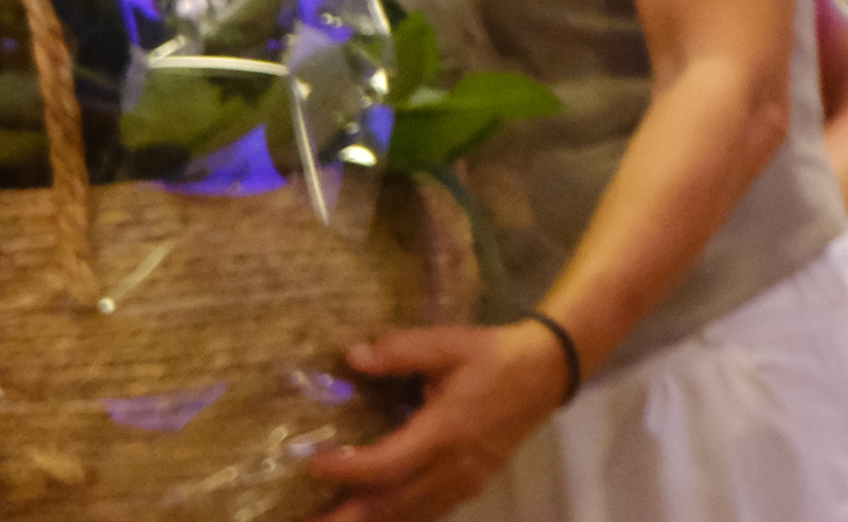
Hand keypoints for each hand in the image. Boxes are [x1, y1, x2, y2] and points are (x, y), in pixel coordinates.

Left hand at [308, 321, 572, 520]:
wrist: (546, 372)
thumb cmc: (493, 355)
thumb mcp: (449, 343)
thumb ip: (401, 350)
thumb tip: (352, 356)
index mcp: (447, 430)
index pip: (388, 464)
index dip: (347, 469)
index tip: (311, 463)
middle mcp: (454, 467)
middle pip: (390, 505)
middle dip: (343, 517)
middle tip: (301, 520)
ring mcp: (463, 483)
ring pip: (406, 517)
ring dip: (363, 521)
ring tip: (322, 520)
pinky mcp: (469, 488)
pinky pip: (425, 515)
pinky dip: (393, 520)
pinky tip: (367, 515)